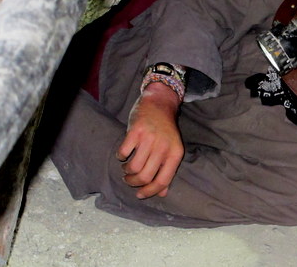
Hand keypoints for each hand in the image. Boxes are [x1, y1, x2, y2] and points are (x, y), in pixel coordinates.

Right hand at [117, 82, 183, 198]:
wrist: (159, 103)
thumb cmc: (165, 129)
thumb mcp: (172, 149)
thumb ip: (167, 170)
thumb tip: (162, 193)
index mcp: (175, 153)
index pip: (163, 180)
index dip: (150, 191)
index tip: (139, 195)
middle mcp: (163, 147)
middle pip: (145, 176)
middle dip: (134, 183)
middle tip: (130, 180)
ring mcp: (149, 138)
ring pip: (133, 168)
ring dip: (127, 171)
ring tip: (127, 167)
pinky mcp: (136, 131)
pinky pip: (123, 153)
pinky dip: (121, 156)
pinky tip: (124, 154)